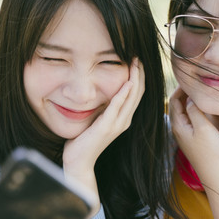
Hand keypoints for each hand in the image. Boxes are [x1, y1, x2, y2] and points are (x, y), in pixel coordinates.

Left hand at [62, 58, 144, 190]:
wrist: (79, 162)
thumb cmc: (83, 141)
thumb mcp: (95, 120)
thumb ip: (101, 108)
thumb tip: (99, 92)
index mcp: (123, 119)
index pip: (135, 94)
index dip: (138, 77)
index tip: (136, 60)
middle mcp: (124, 121)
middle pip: (138, 93)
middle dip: (140, 73)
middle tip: (139, 56)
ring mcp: (117, 125)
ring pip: (132, 98)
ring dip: (135, 79)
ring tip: (136, 63)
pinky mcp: (106, 127)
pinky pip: (118, 107)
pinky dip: (123, 94)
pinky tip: (127, 82)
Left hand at [169, 87, 218, 187]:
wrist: (213, 173)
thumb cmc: (210, 151)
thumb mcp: (203, 127)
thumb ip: (194, 110)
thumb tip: (189, 98)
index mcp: (178, 124)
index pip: (174, 100)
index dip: (181, 88)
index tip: (191, 79)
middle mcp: (177, 128)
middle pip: (176, 105)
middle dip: (183, 92)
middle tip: (196, 83)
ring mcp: (183, 134)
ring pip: (182, 112)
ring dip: (188, 101)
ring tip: (199, 92)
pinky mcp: (190, 138)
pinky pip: (187, 119)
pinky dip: (192, 109)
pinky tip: (201, 108)